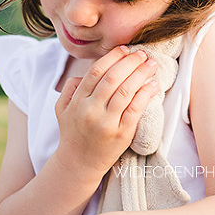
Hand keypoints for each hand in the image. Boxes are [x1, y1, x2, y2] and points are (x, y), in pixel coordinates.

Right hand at [54, 46, 158, 180]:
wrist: (78, 164)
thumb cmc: (73, 133)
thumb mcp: (61, 109)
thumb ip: (69, 88)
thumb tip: (84, 73)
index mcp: (77, 101)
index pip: (96, 71)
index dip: (112, 57)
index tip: (125, 49)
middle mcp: (90, 110)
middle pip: (113, 78)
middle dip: (130, 62)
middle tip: (143, 53)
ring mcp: (106, 123)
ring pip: (126, 91)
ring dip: (141, 74)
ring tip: (152, 64)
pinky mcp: (121, 134)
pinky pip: (136, 109)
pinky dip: (146, 94)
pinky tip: (153, 84)